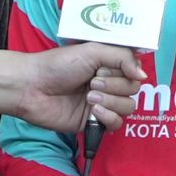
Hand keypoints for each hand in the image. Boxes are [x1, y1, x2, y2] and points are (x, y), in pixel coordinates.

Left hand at [16, 43, 144, 131]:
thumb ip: (122, 58)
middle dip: (115, 85)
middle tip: (93, 80)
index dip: (127, 70)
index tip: (108, 67)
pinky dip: (108, 117)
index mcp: (109, 65)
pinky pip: (116, 124)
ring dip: (111, 100)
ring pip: (128, 107)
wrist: (32, 87)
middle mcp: (109, 83)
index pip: (135, 70)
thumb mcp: (92, 51)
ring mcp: (103, 103)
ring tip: (89, 96)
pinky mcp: (94, 122)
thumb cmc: (58, 64)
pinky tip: (94, 110)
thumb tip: (143, 76)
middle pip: (134, 89)